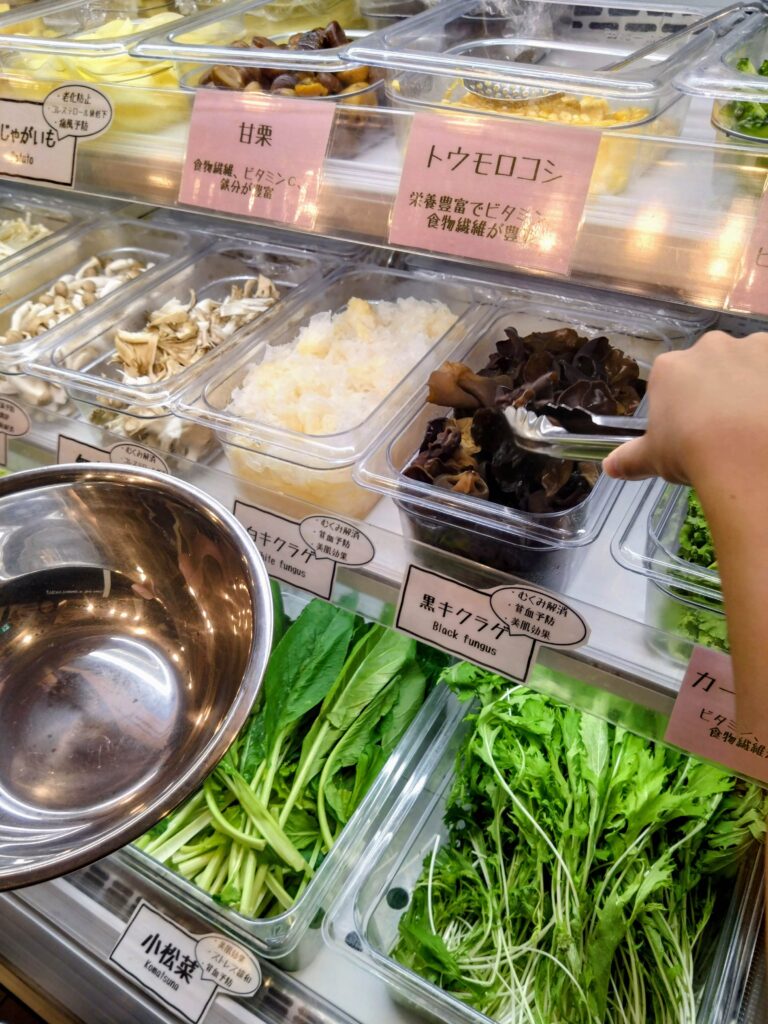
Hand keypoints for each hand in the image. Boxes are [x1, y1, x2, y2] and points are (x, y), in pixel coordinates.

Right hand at [603, 330, 767, 486]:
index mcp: (671, 368)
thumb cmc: (692, 452)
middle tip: (724, 428)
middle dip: (717, 390)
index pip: (672, 380)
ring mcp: (751, 348)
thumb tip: (608, 466)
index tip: (690, 430)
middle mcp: (709, 348)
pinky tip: (767, 419)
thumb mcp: (654, 459)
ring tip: (755, 423)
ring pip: (748, 364)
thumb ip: (630, 459)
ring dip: (750, 384)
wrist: (749, 455)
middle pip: (711, 366)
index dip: (681, 405)